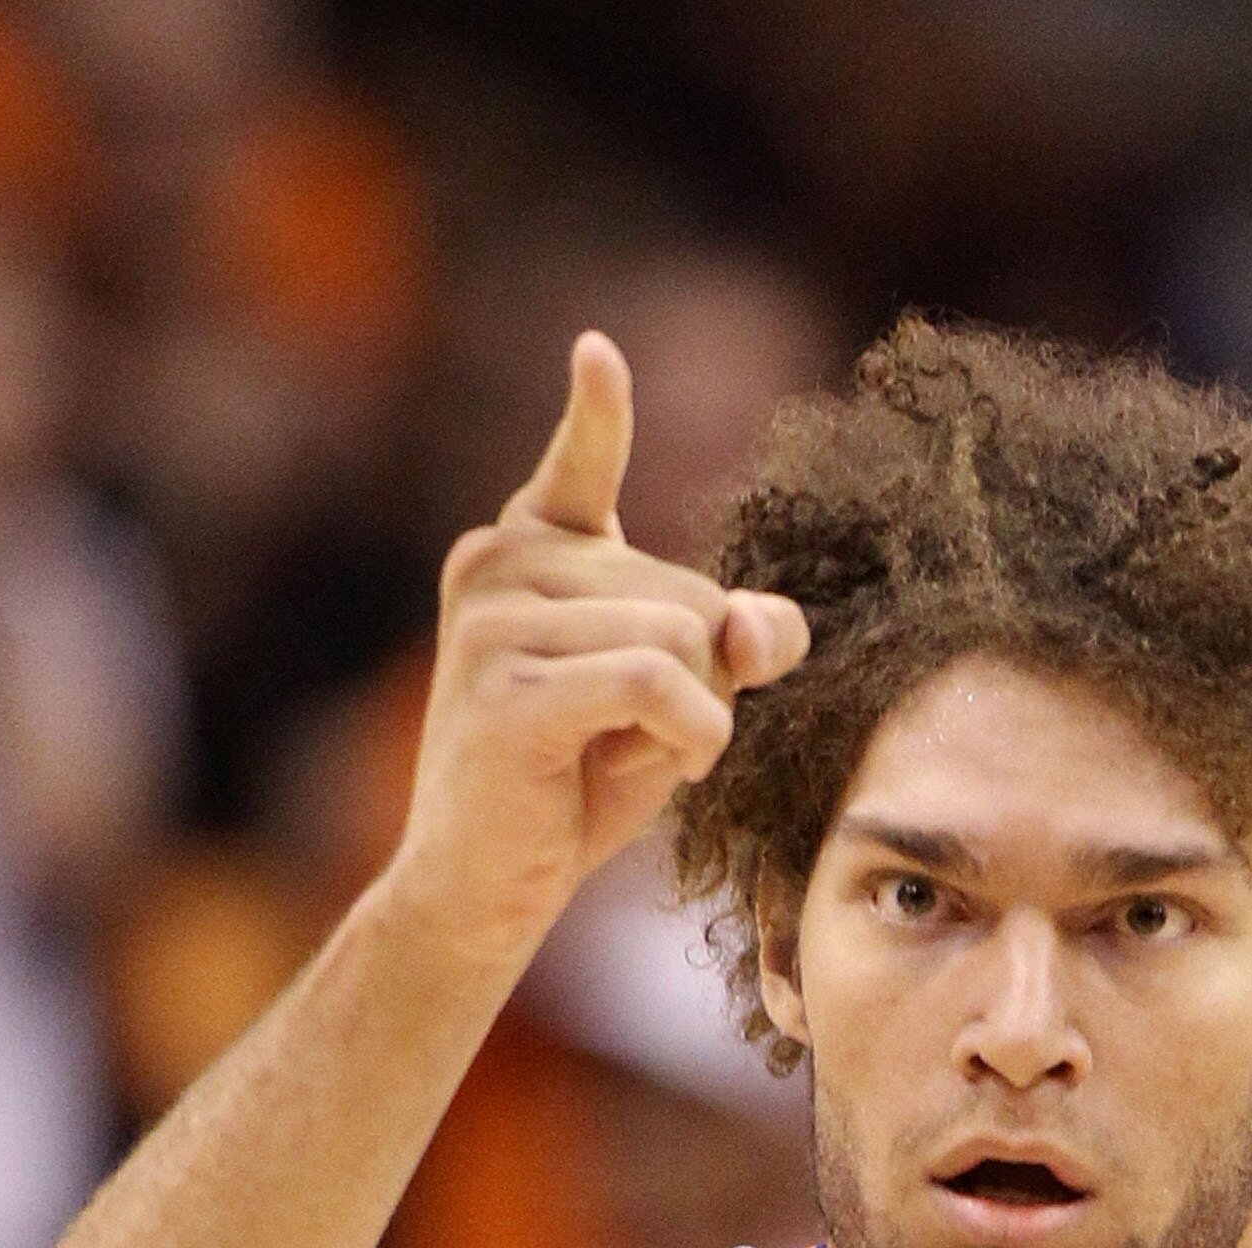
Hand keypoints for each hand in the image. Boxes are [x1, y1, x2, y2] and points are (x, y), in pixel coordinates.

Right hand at [383, 328, 809, 984]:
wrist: (480, 891)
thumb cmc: (570, 792)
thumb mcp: (666, 705)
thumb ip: (722, 648)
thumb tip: (771, 626)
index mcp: (523, 552)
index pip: (579, 467)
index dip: (597, 415)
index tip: (597, 354)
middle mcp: (497, 565)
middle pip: (686, 590)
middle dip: (697, 681)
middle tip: (627, 740)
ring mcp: (494, 622)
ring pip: (679, 638)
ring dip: (692, 719)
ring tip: (624, 758)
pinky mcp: (510, 691)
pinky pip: (655, 681)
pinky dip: (690, 733)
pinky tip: (660, 768)